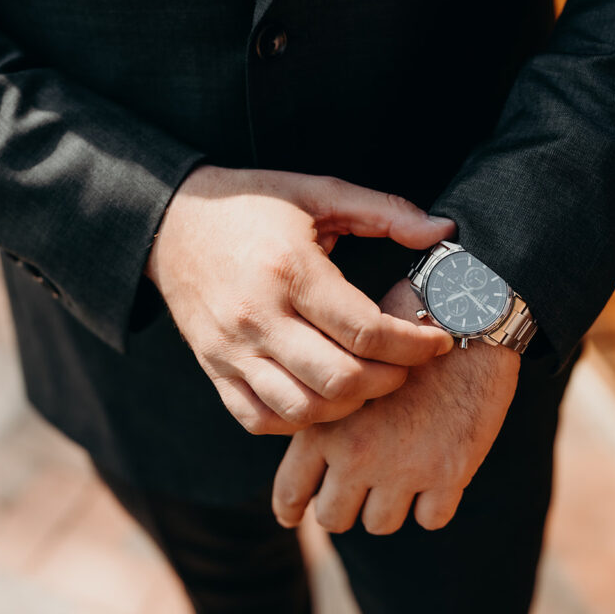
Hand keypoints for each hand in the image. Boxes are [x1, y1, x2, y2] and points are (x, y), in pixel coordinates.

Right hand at [145, 166, 455, 434]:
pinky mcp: (213, 369)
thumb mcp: (319, 193)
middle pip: (339, 379)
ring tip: (369, 382)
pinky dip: (299, 420)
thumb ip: (385, 211)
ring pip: (302, 408)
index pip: (365, 331)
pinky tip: (322, 396)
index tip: (437, 341)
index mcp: (290, 270)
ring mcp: (230, 350)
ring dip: (348, 406)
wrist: (171, 222)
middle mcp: (257, 316)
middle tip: (407, 366)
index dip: (414, 345)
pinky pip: (259, 420)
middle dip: (389, 381)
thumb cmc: (254, 204)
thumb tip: (443, 232)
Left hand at [271, 278, 520, 533]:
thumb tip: (317, 442)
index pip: (292, 489)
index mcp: (325, 426)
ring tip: (398, 481)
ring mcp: (405, 469)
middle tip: (356, 492)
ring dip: (387, 506)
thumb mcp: (345, 360)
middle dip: (342, 506)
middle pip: (333, 517)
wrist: (465, 315)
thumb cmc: (403, 324)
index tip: (292, 517)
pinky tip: (436, 481)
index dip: (289, 509)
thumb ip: (329, 408)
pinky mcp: (450, 473)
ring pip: (380, 523)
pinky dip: (432, 505)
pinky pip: (432, 519)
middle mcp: (358, 455)